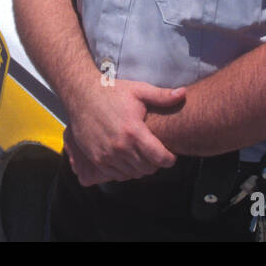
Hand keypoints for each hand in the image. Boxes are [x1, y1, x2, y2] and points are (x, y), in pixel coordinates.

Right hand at [63, 79, 185, 185]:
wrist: (82, 95)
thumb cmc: (112, 91)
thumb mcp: (139, 90)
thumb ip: (162, 95)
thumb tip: (184, 93)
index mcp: (134, 131)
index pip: (159, 158)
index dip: (169, 160)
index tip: (171, 156)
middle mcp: (120, 147)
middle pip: (147, 168)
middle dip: (156, 164)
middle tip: (156, 155)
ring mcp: (107, 155)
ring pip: (133, 174)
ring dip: (141, 168)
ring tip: (143, 157)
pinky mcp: (96, 159)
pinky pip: (117, 175)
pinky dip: (125, 171)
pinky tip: (128, 159)